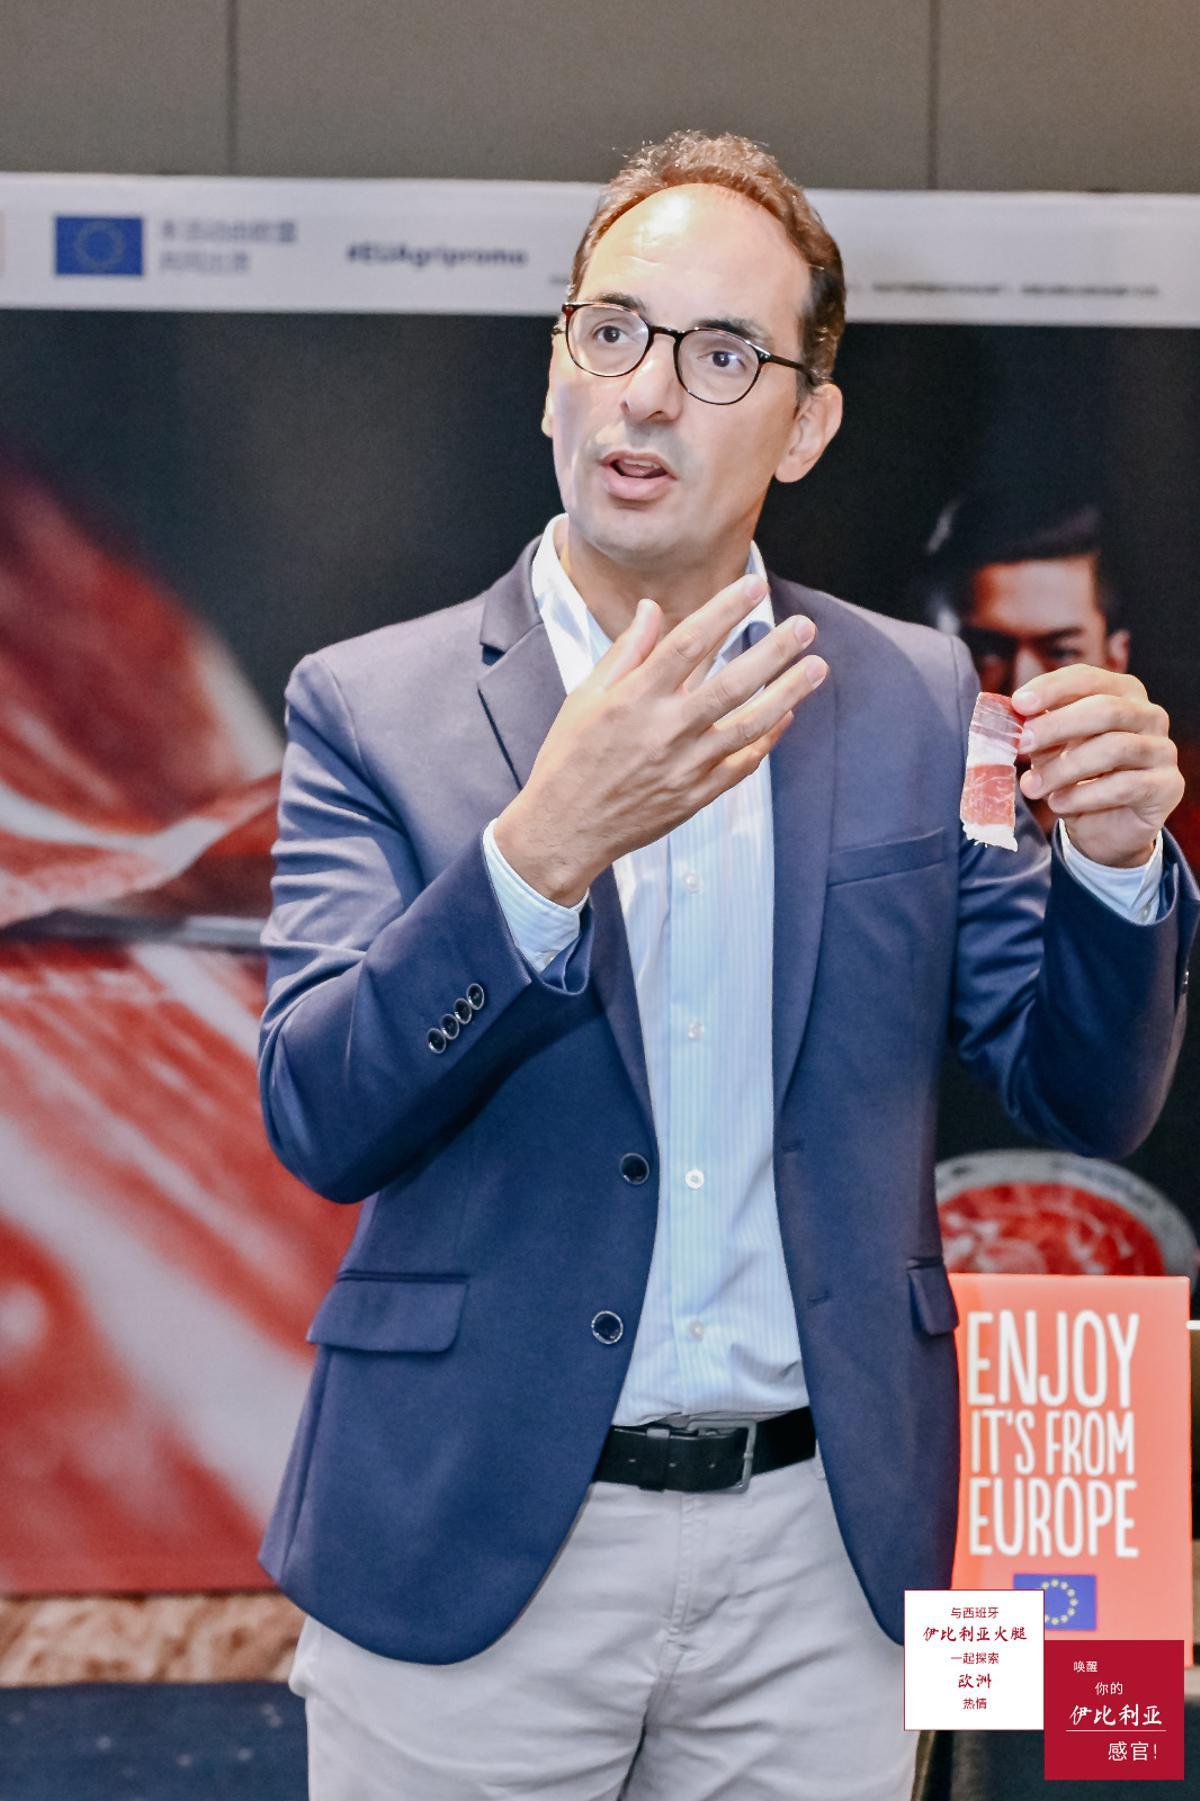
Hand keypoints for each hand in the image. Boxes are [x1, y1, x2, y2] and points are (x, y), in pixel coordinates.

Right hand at [493, 573, 826, 903]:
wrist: (564, 828)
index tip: (754, 587)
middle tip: (804, 627)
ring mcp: (685, 766)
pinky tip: (786, 716)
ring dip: (787, 694)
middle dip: (774, 652)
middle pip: (732, 683)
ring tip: (816, 667)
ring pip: (748, 725)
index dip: (725, 611)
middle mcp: (665, 730)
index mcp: (634, 698)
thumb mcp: (585, 696)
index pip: (689, 643)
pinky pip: (742, 764)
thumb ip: (626, 651)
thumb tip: (652, 609)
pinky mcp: (695, 795)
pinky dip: (767, 739)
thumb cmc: (569, 758)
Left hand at [1012, 666, 1183, 867]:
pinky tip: (1058, 803)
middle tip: (1021, 744)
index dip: (1053, 687)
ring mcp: (1162, 750)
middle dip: (1057, 725)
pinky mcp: (1167, 786)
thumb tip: (1011, 715)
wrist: (1104, 827)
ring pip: (1115, 748)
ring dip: (1065, 768)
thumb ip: (1038, 730)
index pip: (1088, 678)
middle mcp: (1149, 715)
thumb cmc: (1077, 776)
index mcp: (1122, 693)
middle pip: (1105, 709)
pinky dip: (1083, 795)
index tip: (1019, 703)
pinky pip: (1124, 786)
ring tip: (1033, 787)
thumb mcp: (1051, 748)